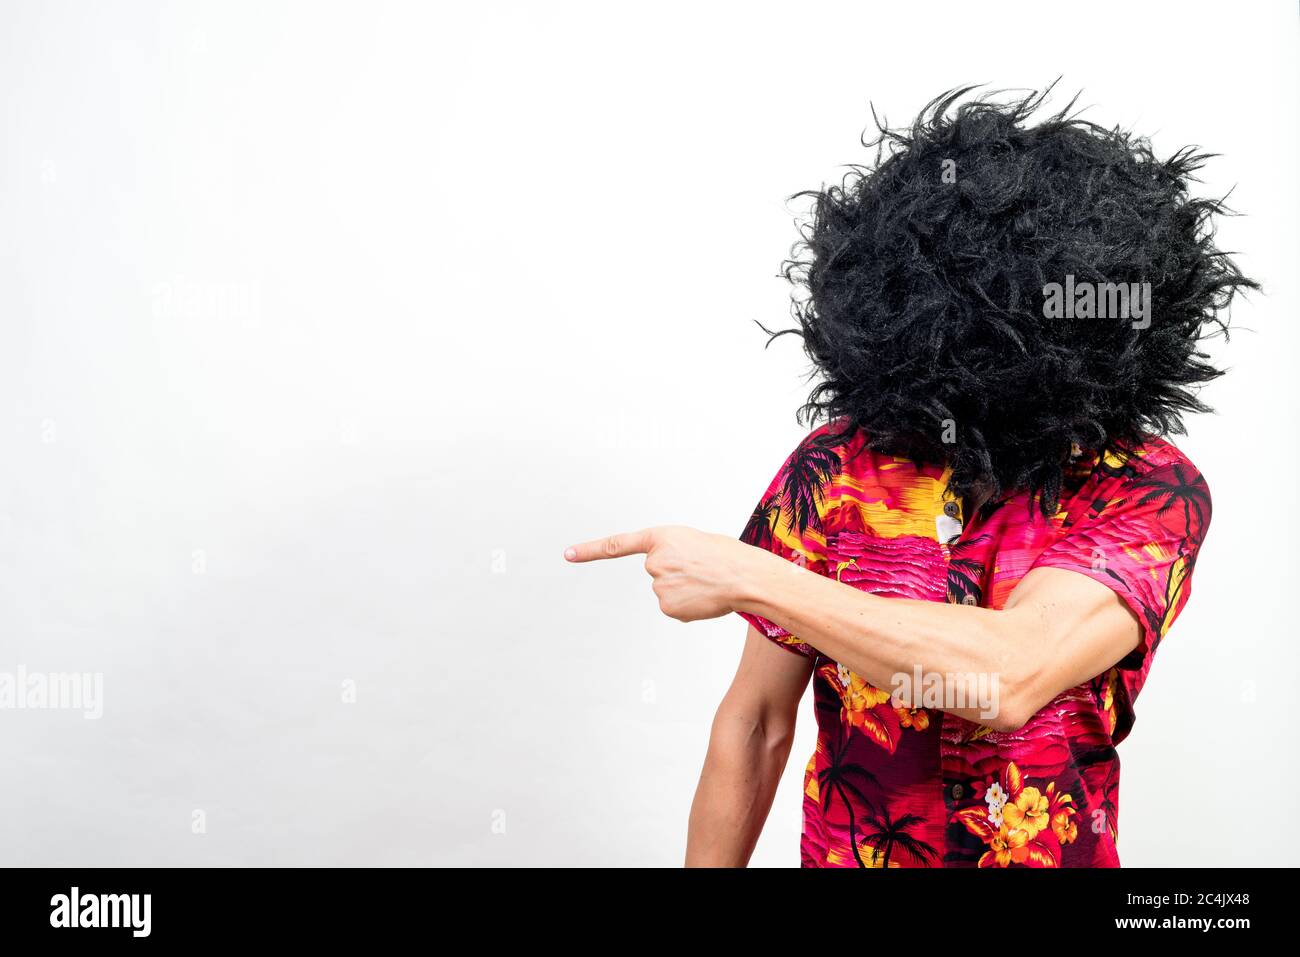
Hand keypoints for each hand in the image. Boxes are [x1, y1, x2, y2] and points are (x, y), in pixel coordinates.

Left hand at [565, 525, 758, 621]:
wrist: (742, 575)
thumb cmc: (725, 556)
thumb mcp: (693, 542)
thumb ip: (671, 554)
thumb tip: (664, 582)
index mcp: (660, 538)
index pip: (617, 545)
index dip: (590, 550)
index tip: (567, 554)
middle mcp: (653, 562)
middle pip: (657, 572)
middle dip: (675, 572)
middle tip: (700, 569)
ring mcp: (658, 586)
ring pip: (666, 591)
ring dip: (684, 589)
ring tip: (706, 582)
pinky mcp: (667, 607)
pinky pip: (674, 606)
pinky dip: (688, 605)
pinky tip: (704, 597)